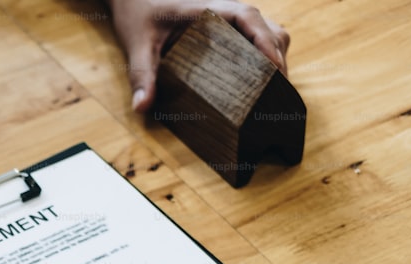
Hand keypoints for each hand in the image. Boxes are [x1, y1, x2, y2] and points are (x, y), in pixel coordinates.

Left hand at [106, 0, 290, 111]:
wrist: (134, 0)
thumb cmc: (138, 15)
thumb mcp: (137, 45)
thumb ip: (141, 74)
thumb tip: (141, 107)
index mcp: (209, 9)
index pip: (248, 18)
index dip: (266, 43)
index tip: (275, 70)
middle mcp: (225, 12)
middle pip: (269, 30)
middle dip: (277, 60)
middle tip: (274, 96)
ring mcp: (228, 22)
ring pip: (268, 35)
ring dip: (273, 60)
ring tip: (269, 95)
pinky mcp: (226, 32)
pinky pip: (255, 42)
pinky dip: (263, 61)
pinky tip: (256, 87)